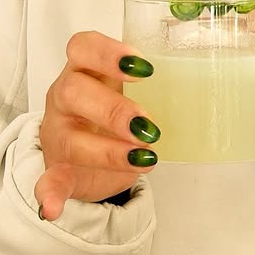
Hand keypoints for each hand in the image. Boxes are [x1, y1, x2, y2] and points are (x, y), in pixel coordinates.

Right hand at [35, 32, 159, 221]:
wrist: (84, 154)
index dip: (107, 52)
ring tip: (141, 158)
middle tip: (147, 125)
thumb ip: (151, 83)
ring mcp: (59, 134)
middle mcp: (64, 98)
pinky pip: (50, 180)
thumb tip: (203, 85)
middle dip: (113, 108)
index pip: (82, 47)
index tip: (142, 67)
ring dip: (106, 151)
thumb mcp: (124, 89)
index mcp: (83, 71)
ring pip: (70, 138)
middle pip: (73, 91)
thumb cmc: (109, 112)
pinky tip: (54, 207)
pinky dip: (51, 193)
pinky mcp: (59, 169)